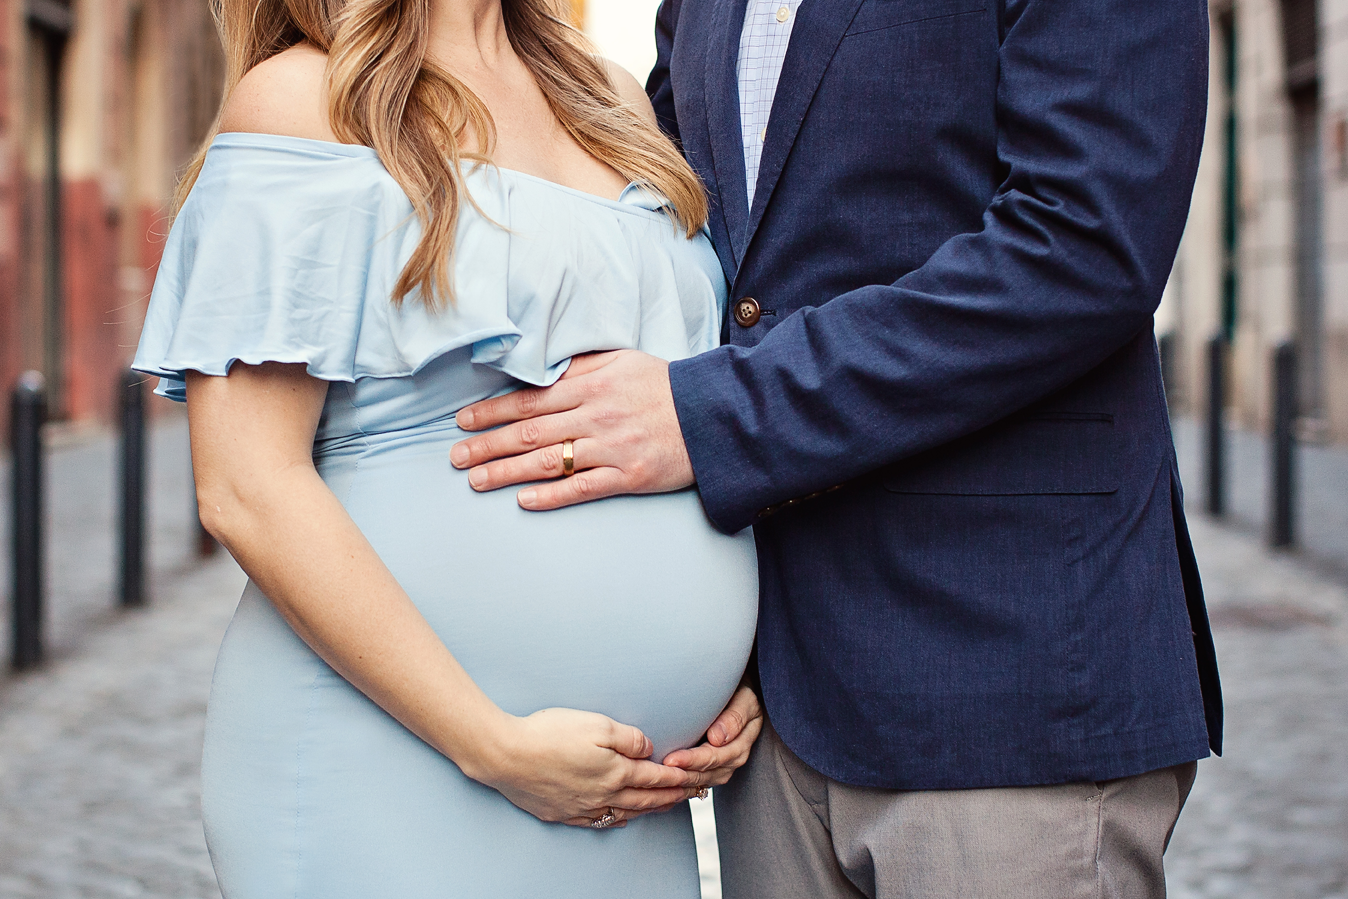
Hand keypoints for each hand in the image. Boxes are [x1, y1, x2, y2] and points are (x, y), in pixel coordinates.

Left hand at [450, 351, 693, 509]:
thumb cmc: (663, 386)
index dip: (491, 411)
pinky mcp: (628, 477)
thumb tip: (539, 367)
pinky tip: (523, 501)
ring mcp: (611, 448)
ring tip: (476, 481)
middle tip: (455, 457)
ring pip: (548, 461)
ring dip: (506, 472)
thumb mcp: (621, 361)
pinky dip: (550, 495)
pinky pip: (581, 487)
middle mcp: (595, 416)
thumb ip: (579, 367)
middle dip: (487, 445)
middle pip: (529, 432)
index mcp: (590, 385)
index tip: (463, 421)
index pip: (529, 399)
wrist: (712, 415)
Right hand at [473, 707, 696, 827]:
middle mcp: (602, 795)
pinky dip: (615, 820)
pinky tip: (621, 818)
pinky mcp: (561, 813)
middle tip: (688, 796)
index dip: (675, 777)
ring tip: (662, 807)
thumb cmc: (550, 733)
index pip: (653, 777)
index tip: (692, 777)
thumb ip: (628, 737)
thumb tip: (649, 749)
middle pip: (644, 799)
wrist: (505, 755)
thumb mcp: (596, 724)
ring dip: (647, 810)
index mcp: (614, 772)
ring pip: (623, 813)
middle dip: (669, 797)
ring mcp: (581, 807)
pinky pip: (596, 822)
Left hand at [642, 685, 763, 814]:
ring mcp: (724, 765)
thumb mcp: (744, 698)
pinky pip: (698, 782)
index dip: (694, 760)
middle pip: (708, 772)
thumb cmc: (740, 691)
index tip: (672, 759)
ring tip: (659, 779)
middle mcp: (735, 756)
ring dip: (681, 782)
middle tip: (659, 771)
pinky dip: (682, 784)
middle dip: (683, 773)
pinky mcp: (713, 768)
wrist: (739, 692)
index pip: (717, 756)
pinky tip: (665, 783)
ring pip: (702, 781)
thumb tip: (717, 739)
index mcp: (743, 740)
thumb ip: (734, 717)